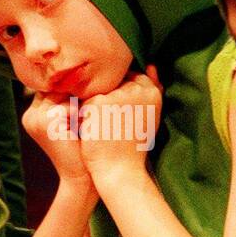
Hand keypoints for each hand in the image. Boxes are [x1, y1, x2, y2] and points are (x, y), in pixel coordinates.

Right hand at [22, 91, 90, 184]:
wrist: (80, 177)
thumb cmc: (82, 148)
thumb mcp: (73, 120)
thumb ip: (70, 100)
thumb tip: (85, 74)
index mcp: (33, 113)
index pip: (52, 87)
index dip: (71, 88)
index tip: (90, 93)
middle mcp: (30, 115)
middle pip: (55, 88)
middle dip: (75, 91)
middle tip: (94, 100)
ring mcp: (35, 119)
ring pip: (62, 94)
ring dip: (80, 102)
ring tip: (91, 114)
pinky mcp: (44, 123)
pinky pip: (68, 106)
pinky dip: (82, 113)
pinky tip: (88, 124)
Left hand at [79, 66, 162, 186]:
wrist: (120, 171)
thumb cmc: (133, 146)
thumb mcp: (149, 115)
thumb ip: (152, 88)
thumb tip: (152, 65)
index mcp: (152, 90)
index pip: (129, 78)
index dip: (120, 95)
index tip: (117, 115)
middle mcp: (136, 88)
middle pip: (111, 83)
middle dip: (106, 101)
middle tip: (109, 124)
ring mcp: (116, 94)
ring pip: (96, 91)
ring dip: (93, 108)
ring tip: (102, 129)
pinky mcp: (98, 103)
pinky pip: (83, 102)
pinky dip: (83, 116)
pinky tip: (91, 131)